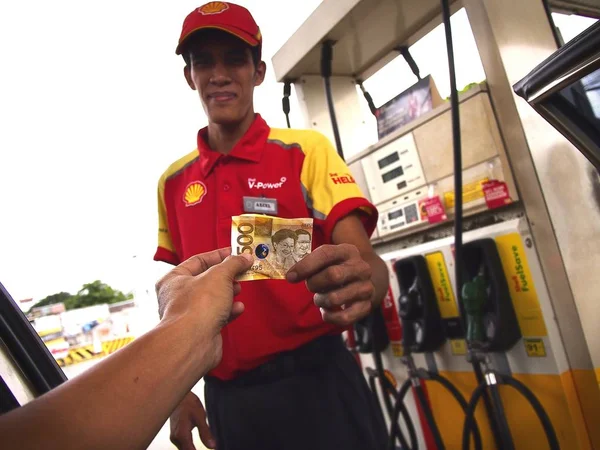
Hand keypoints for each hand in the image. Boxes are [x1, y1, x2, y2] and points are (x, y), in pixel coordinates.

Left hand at [155, 247, 252, 368]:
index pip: (198, 260)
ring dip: (228, 293)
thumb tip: (244, 257)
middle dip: (226, 276)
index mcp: (174, 279)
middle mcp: (178, 296)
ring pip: (212, 299)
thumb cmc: (197, 306)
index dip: (218, 255)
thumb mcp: (219, 275)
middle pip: (206, 280)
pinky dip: (229, 311)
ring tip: (239, 288)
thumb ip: (233, 263)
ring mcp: (189, 314)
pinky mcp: (200, 329)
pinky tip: (238, 308)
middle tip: (241, 271)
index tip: (235, 252)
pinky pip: (216, 316)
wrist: (193, 342)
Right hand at [170, 392, 214, 449]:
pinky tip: (197, 440)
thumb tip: (213, 447)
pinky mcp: (174, 434)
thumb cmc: (189, 403)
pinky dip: (190, 445)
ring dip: (193, 448)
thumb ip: (206, 432)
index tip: (212, 449)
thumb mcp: (200, 416)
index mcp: (181, 434)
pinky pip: (183, 444)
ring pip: (185, 449)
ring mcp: (174, 436)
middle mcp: (175, 438)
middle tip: (210, 444)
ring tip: (205, 441)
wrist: (178, 394)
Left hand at [286, 243, 373, 326]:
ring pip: (335, 298)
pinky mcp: (366, 306)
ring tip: (320, 297)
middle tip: (310, 286)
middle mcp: (361, 268)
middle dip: (314, 284)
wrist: (361, 281)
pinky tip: (326, 311)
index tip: (290, 276)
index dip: (305, 266)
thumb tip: (291, 276)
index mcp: (348, 251)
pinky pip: (343, 318)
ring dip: (320, 300)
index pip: (326, 254)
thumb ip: (309, 263)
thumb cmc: (336, 268)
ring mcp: (366, 288)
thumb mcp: (326, 259)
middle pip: (333, 275)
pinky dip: (329, 317)